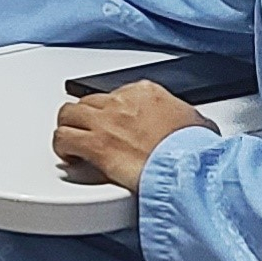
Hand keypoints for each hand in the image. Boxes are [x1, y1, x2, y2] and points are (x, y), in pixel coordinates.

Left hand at [52, 81, 216, 191]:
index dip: (111, 112)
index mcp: (145, 92)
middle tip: (89, 133)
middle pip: (88, 102)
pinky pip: (64, 138)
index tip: (113, 125)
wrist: (188, 168)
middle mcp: (121, 102)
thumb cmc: (195, 150)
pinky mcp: (96, 145)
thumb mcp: (199, 124)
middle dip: (86, 118)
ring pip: (69, 115)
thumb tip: (195, 127)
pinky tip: (69, 157)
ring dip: (69, 128)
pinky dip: (62, 147)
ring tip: (73, 143)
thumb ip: (188, 120)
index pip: (116, 94)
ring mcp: (105, 122)